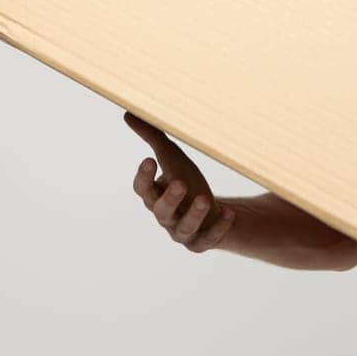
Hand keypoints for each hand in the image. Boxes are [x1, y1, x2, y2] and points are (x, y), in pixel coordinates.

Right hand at [124, 111, 235, 252]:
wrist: (210, 212)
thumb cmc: (186, 180)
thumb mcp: (172, 157)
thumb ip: (152, 137)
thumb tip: (128, 113)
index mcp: (154, 195)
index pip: (143, 188)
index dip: (144, 176)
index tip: (149, 160)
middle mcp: (165, 216)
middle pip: (161, 211)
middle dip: (170, 198)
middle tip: (180, 182)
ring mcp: (182, 231)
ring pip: (184, 227)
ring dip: (194, 214)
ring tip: (204, 199)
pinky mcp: (200, 242)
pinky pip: (208, 238)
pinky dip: (218, 228)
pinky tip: (229, 214)